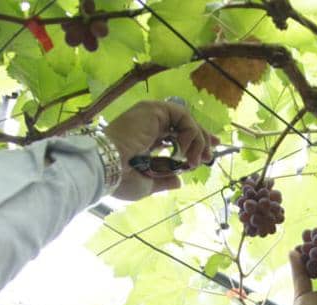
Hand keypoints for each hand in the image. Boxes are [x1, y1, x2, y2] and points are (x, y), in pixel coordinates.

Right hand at [103, 100, 218, 200]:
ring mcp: (151, 114)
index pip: (176, 134)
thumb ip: (164, 180)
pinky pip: (183, 117)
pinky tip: (184, 152)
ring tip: (194, 161)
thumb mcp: (147, 184)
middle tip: (209, 155)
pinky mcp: (154, 109)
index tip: (208, 153)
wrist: (107, 169)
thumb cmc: (121, 179)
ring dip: (197, 141)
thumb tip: (178, 181)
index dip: (194, 141)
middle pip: (184, 125)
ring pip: (186, 120)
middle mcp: (149, 123)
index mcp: (146, 137)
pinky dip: (190, 134)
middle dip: (202, 138)